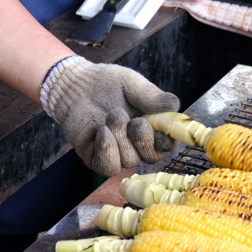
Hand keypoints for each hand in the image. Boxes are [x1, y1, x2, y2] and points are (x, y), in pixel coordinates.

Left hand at [42, 57, 180, 175]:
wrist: (76, 85)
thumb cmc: (107, 83)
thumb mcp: (131, 84)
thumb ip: (151, 96)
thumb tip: (174, 105)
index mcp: (152, 126)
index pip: (168, 143)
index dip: (169, 141)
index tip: (163, 132)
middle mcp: (137, 144)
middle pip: (152, 157)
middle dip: (144, 139)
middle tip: (135, 121)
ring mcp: (117, 154)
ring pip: (129, 160)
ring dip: (121, 137)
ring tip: (112, 115)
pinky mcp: (97, 159)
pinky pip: (108, 167)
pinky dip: (107, 150)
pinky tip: (102, 131)